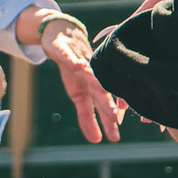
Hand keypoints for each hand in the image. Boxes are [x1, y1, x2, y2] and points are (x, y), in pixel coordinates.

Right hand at [40, 22, 122, 144]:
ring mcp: (81, 60)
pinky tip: (79, 66)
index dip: (109, 120)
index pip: (104, 105)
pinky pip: (71, 55)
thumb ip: (88, 117)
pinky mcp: (66, 50)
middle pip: (101, 90)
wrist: (63, 37)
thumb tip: (96, 141)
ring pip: (90, 72)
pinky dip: (74, 60)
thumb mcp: (78, 95)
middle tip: (114, 117)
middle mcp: (93, 74)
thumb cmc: (74, 68)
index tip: (115, 137)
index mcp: (96, 86)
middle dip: (107, 103)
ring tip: (103, 93)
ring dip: (96, 82)